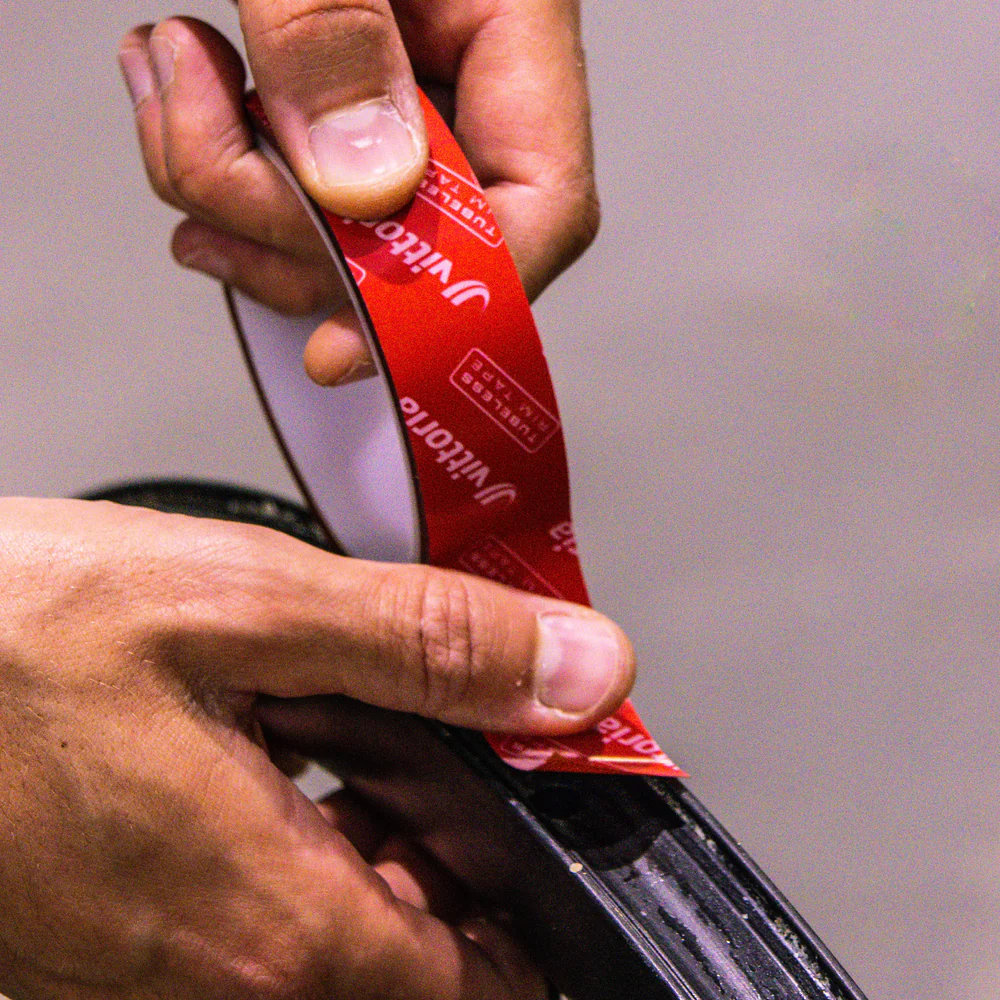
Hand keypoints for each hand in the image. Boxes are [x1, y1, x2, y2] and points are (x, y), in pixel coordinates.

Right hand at [0, 498, 630, 998]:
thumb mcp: (246, 604)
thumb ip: (428, 644)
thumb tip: (577, 669)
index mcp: (267, 920)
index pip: (476, 979)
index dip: (536, 898)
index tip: (552, 808)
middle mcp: (206, 973)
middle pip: (408, 954)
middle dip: (458, 849)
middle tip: (463, 734)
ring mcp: (147, 964)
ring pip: (329, 933)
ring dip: (379, 836)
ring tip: (367, 723)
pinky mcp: (105, 929)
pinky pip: (249, 910)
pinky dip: (301, 833)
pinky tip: (284, 744)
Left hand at [118, 3, 598, 381]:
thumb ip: (335, 30)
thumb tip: (360, 182)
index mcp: (515, 32)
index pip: (540, 210)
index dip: (455, 299)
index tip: (350, 347)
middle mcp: (466, 90)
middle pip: (413, 246)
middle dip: (284, 227)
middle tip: (195, 132)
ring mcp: (397, 112)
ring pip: (334, 236)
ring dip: (226, 192)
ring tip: (166, 82)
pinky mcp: (330, 114)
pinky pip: (284, 196)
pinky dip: (213, 173)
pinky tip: (176, 105)